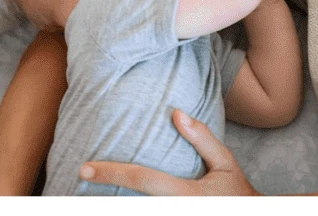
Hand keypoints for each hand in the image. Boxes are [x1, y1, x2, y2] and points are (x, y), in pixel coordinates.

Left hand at [79, 109, 259, 194]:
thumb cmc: (238, 193)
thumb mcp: (226, 163)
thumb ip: (202, 139)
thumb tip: (176, 113)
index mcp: (185, 194)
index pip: (141, 180)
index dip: (111, 173)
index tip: (85, 168)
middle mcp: (176, 211)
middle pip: (130, 204)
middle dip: (102, 197)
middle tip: (79, 181)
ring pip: (136, 212)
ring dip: (114, 205)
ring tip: (89, 196)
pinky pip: (145, 215)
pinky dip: (133, 208)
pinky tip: (115, 201)